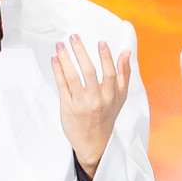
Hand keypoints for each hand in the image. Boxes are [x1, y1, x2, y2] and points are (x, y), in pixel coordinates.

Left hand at [53, 33, 131, 177]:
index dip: (105, 57)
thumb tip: (126, 52)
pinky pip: (62, 86)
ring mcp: (80, 103)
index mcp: (110, 96)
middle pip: (88, 72)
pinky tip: (55, 59)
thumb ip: (124, 74)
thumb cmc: (107, 117)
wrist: (94, 143)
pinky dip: (58, 71)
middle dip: (81, 52)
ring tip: (60, 45)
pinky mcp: (67, 107)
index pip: (109, 73)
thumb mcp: (120, 97)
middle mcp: (96, 100)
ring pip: (72, 77)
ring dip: (65, 59)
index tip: (101, 42)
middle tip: (74, 37)